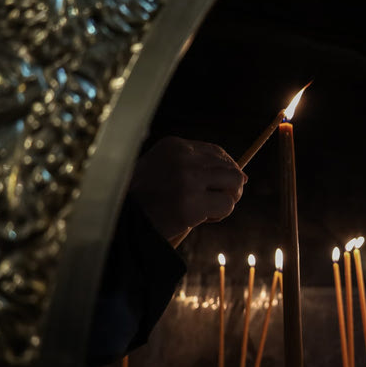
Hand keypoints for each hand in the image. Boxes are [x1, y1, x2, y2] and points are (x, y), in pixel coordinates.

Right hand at [128, 136, 246, 247]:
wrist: (121, 220)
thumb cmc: (143, 198)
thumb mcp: (162, 169)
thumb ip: (196, 167)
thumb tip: (243, 176)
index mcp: (174, 146)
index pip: (216, 152)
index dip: (229, 168)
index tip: (229, 183)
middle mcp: (183, 158)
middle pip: (229, 168)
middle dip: (230, 187)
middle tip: (219, 202)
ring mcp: (188, 180)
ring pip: (233, 184)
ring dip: (227, 200)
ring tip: (210, 211)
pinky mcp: (191, 204)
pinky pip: (226, 205)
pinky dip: (220, 215)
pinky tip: (203, 219)